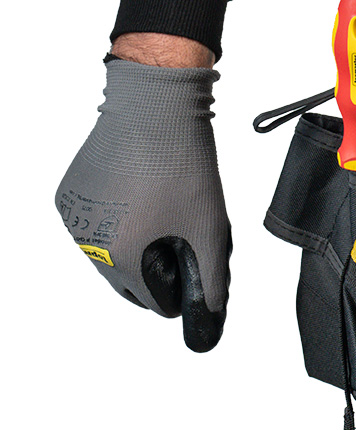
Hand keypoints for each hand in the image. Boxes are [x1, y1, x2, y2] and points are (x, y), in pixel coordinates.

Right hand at [56, 53, 230, 351]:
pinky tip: (137, 195)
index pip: (157, 304)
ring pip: (111, 258)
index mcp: (123, 260)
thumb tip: (210, 319)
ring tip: (162, 210)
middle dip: (160, 272)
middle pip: (132, 285)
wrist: (153, 111)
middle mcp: (89, 246)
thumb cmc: (185, 168)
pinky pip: (95, 228)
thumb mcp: (212, 231)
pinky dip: (117, 223)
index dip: (183, 289)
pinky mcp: (68, 198)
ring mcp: (74, 221)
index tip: (196, 265)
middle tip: (183, 238)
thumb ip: (212, 282)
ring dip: (137, 247)